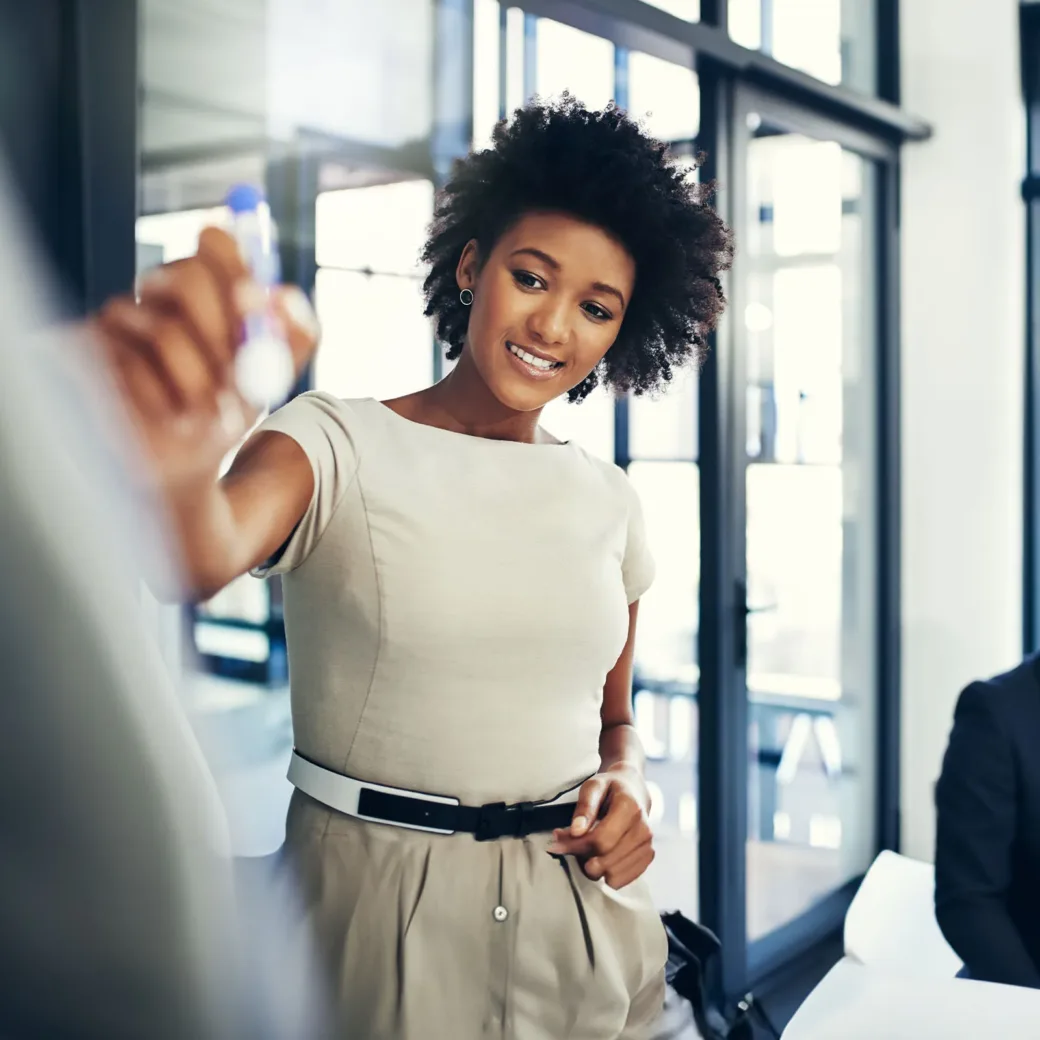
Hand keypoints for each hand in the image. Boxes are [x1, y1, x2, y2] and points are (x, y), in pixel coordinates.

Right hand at [92, 227, 319, 491]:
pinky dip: (163, 400)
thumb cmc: (226, 409)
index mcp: (207, 287)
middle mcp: (159, 291)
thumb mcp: (275, 376)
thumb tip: (283, 295)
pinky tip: (171, 418)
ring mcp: (119, 317)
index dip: (235, 265)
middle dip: (222, 332)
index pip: (215, 243)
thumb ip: (294, 335)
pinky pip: (129, 366)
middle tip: (237, 373)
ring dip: (199, 382)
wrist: (183, 462)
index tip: (254, 300)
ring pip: (164, 331)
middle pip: (187, 277)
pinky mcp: (85, 347)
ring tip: (212, 415)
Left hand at [547, 766, 654, 888]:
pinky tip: (600, 859)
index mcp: (630, 807)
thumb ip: (584, 807)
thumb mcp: (593, 786)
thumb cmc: (611, 788)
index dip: (577, 845)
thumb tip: (576, 831)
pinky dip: (606, 873)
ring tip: (586, 852)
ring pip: (613, 874)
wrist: (633, 790)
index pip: (601, 840)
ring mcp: (647, 845)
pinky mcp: (647, 857)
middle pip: (606, 860)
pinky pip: (623, 879)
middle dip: (581, 857)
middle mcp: (643, 829)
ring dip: (594, 868)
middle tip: (569, 847)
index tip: (559, 843)